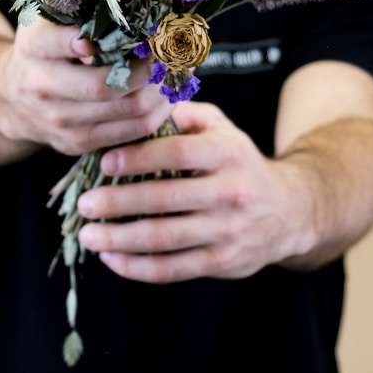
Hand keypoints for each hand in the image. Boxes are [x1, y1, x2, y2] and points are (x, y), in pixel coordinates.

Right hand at [0, 17, 173, 156]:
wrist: (11, 101)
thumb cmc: (42, 52)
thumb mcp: (44, 21)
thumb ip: (73, 5)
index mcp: (33, 47)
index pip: (52, 42)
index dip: (77, 40)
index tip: (106, 33)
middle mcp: (42, 86)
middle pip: (104, 85)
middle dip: (148, 67)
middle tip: (170, 50)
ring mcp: (61, 121)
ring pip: (128, 110)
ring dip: (163, 89)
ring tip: (178, 68)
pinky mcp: (79, 142)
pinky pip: (134, 130)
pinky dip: (160, 110)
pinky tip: (168, 92)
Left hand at [76, 100, 312, 281]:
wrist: (288, 211)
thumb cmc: (239, 163)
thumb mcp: (222, 128)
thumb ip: (184, 114)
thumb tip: (140, 103)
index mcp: (227, 153)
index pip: (177, 154)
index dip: (138, 158)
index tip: (104, 163)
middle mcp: (230, 192)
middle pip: (164, 200)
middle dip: (118, 203)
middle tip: (84, 205)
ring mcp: (227, 231)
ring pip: (164, 239)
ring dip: (119, 239)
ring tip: (88, 235)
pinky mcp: (222, 262)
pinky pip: (173, 269)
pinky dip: (137, 267)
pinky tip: (111, 258)